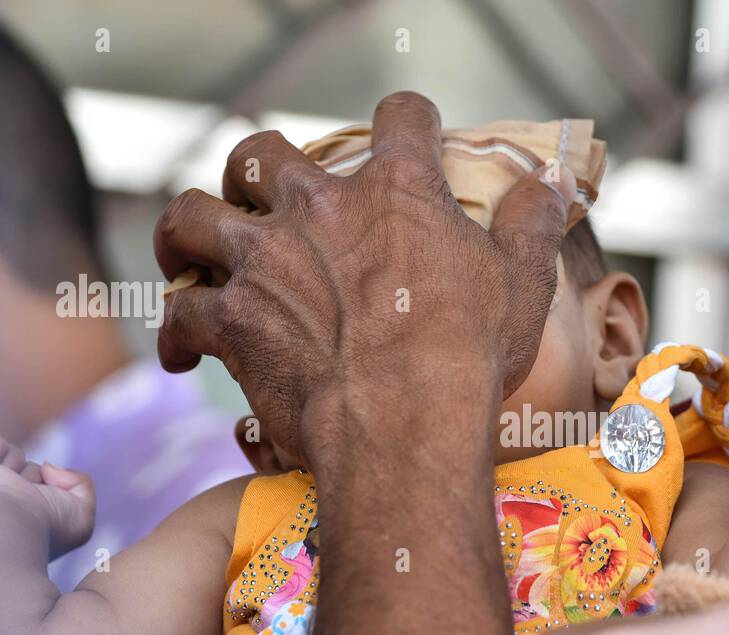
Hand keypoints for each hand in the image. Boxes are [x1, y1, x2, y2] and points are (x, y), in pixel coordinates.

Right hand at [0, 433, 94, 558]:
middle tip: (25, 499)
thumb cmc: (46, 525)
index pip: (47, 491)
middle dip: (35, 478)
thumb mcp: (81, 514)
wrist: (8, 520)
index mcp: (23, 518)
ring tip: (7, 487)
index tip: (48, 516)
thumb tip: (47, 467)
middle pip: (33, 470)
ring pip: (15, 456)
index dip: (54, 492)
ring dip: (19, 468)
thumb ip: (79, 484)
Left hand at [153, 91, 578, 459]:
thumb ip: (531, 223)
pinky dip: (176, 332)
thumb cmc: (469, 355)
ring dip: (185, 233)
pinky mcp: (231, 320)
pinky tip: (183, 353)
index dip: (408, 120)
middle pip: (261, 154)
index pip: (401, 119)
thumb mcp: (522, 283)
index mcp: (397, 190)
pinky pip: (180, 314)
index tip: (412, 133)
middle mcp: (318, 208)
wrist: (405, 422)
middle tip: (262, 198)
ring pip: (192, 216)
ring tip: (189, 253)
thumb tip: (552, 181)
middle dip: (255, 170)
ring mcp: (265, 260)